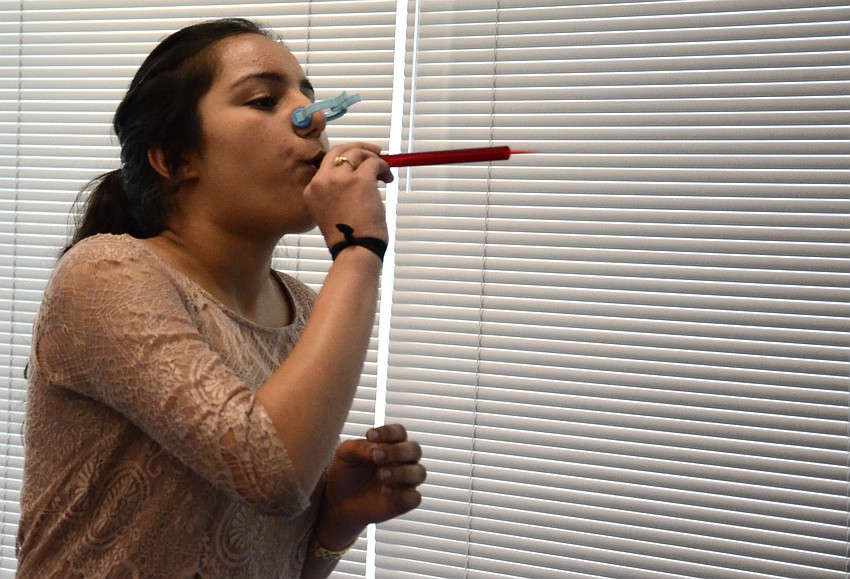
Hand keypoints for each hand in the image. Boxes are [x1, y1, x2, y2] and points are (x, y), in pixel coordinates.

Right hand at [303, 143, 391, 249]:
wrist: (354, 250)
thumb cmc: (348, 238)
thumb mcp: (332, 212)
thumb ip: (337, 193)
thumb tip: (361, 176)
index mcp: (311, 190)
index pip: (327, 163)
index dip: (345, 159)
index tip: (359, 162)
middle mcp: (322, 181)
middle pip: (338, 150)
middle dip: (358, 147)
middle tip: (375, 151)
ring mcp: (340, 179)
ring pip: (357, 153)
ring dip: (374, 158)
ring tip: (384, 173)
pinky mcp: (360, 180)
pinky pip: (373, 163)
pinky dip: (383, 167)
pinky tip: (388, 178)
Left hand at [313, 424, 425, 547]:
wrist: (338, 502)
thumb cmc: (345, 473)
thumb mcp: (345, 455)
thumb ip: (358, 447)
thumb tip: (374, 448)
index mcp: (390, 445)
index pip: (400, 432)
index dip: (388, 432)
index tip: (369, 436)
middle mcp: (402, 461)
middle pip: (414, 450)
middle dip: (397, 451)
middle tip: (377, 457)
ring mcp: (405, 482)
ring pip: (419, 473)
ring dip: (402, 472)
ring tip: (381, 475)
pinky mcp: (403, 502)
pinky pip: (414, 498)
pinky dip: (402, 494)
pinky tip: (385, 492)